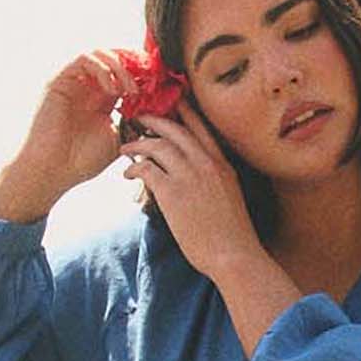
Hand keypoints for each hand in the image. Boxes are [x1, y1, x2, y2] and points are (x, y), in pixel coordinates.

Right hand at [11, 48, 143, 199]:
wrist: (55, 169)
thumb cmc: (82, 160)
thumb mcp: (118, 139)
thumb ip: (132, 121)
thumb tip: (155, 108)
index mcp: (101, 100)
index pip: (124, 74)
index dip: (142, 74)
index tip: (160, 83)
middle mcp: (88, 87)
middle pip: (114, 58)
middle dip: (134, 65)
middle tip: (150, 78)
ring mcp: (74, 82)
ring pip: (100, 54)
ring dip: (120, 67)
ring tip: (131, 89)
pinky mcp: (61, 79)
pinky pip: (85, 59)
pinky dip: (103, 69)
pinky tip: (112, 89)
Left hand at [120, 102, 260, 280]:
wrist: (234, 257)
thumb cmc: (233, 238)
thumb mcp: (229, 199)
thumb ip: (213, 183)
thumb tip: (193, 183)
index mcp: (222, 165)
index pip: (201, 128)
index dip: (184, 112)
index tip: (172, 104)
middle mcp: (206, 164)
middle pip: (175, 129)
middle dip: (154, 120)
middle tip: (140, 117)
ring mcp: (189, 176)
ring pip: (157, 145)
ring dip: (138, 144)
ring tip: (126, 148)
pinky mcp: (172, 193)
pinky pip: (146, 169)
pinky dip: (134, 168)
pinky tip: (128, 174)